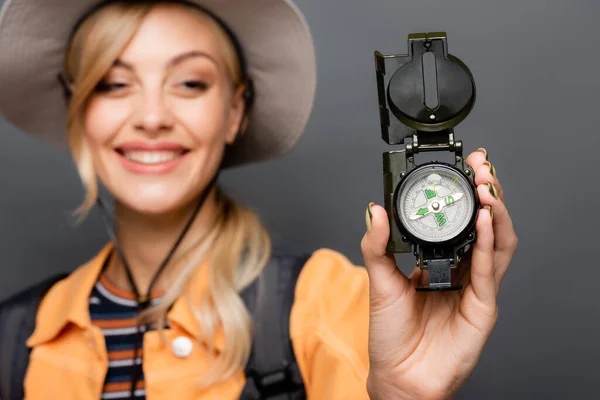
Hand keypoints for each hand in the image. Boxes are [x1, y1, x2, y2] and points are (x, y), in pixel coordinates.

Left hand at [361, 149, 517, 399]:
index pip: (461, 220)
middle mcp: (463, 270)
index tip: (464, 166)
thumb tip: (374, 209)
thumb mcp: (379, 280)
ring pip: (498, 242)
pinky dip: (490, 243)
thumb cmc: (391, 334)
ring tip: (487, 188)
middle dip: (487, 192)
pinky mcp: (483, 306)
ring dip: (495, 212)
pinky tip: (485, 221)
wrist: (399, 374)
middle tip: (483, 167)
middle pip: (486, 225)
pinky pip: (490, 270)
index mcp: (441, 261)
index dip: (466, 193)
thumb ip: (377, 245)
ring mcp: (476, 287)